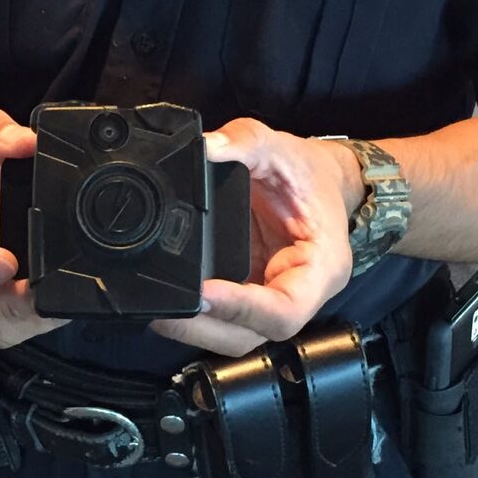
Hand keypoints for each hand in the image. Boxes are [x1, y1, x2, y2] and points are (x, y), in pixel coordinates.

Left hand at [151, 118, 361, 356]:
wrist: (317, 180)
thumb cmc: (308, 172)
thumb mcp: (281, 147)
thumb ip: (245, 141)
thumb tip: (206, 148)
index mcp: (320, 268)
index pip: (284, 311)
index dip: (241, 309)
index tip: (202, 293)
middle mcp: (298, 293)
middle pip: (250, 335)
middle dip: (204, 329)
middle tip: (163, 311)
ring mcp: (270, 297)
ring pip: (233, 334)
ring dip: (194, 329)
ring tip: (158, 309)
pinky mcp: (248, 292)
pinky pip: (222, 317)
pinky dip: (195, 314)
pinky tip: (169, 300)